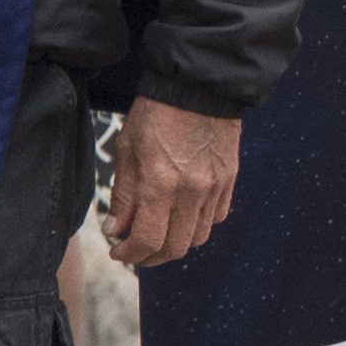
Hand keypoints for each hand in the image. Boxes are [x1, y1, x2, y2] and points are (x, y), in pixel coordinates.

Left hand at [98, 98, 243, 270]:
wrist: (200, 87)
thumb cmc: (157, 114)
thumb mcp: (128, 151)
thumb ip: (124, 195)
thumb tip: (116, 229)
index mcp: (161, 184)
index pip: (147, 239)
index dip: (130, 254)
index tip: (118, 252)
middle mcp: (192, 192)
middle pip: (175, 247)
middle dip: (151, 257)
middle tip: (135, 251)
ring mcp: (215, 188)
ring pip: (197, 237)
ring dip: (175, 243)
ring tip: (158, 234)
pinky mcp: (229, 180)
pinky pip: (216, 217)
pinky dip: (197, 225)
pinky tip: (183, 215)